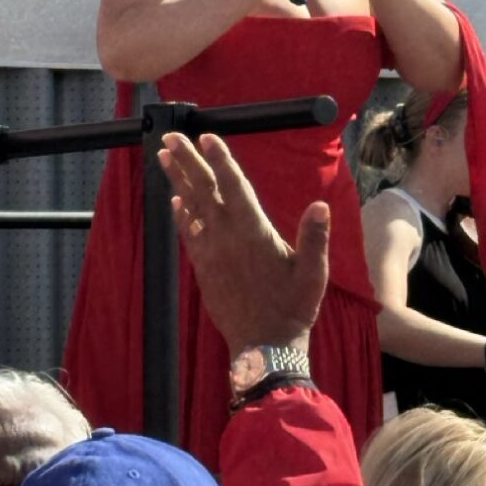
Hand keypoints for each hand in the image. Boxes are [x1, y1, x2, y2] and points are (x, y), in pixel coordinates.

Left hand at [158, 133, 329, 355]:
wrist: (264, 348)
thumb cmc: (293, 309)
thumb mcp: (314, 273)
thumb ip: (315, 237)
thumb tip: (321, 205)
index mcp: (253, 233)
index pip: (233, 187)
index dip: (220, 160)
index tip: (207, 137)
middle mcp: (227, 238)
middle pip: (204, 191)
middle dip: (188, 161)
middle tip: (171, 137)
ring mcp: (211, 254)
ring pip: (191, 208)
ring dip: (178, 181)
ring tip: (164, 157)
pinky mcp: (204, 269)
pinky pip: (188, 234)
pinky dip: (181, 215)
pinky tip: (175, 201)